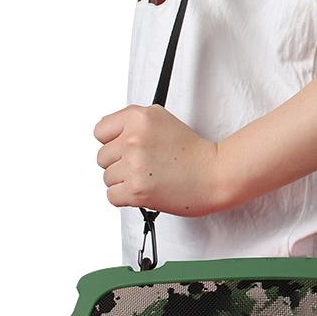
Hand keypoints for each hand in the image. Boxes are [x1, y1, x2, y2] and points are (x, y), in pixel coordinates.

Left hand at [94, 104, 225, 215]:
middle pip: (102, 157)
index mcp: (139, 117)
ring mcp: (134, 164)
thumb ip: (134, 123)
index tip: (125, 148)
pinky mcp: (136, 189)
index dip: (112, 142)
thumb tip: (110, 134)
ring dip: (124, 182)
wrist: (215, 174)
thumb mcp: (163, 121)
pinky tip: (145, 190)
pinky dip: (126, 198)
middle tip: (144, 165)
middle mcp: (134, 138)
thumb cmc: (194, 152)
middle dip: (120, 164)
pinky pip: (112, 197)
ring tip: (149, 177)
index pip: (100, 131)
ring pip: (107, 178)